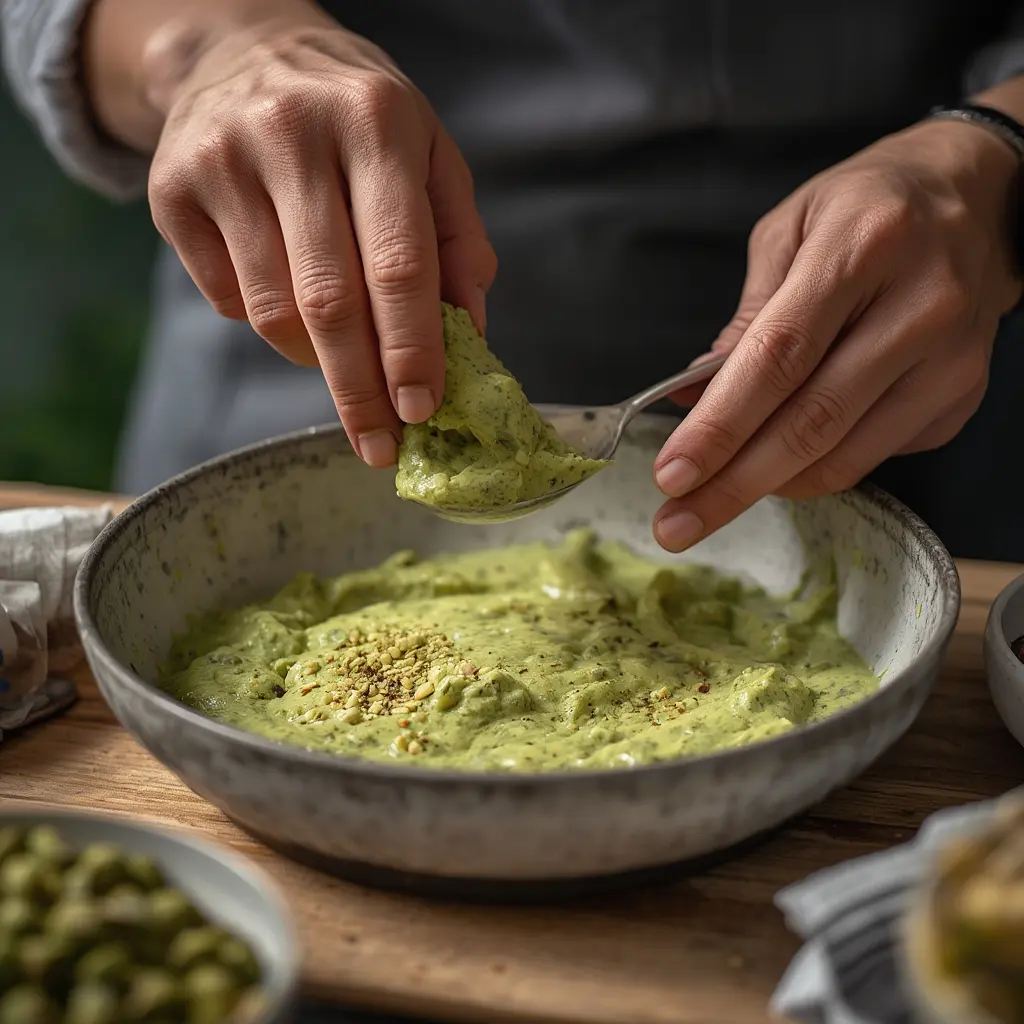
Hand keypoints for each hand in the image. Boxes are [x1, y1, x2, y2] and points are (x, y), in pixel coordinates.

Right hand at [146, 7, 495, 465]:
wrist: (243, 49)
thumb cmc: (358, 118)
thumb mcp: (429, 155)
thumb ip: (458, 241)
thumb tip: (468, 334)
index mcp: (375, 124)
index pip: (398, 263)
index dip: (411, 349)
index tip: (421, 411)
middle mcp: (292, 135)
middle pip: (329, 302)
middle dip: (360, 390)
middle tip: (381, 445)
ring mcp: (221, 161)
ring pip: (272, 312)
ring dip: (315, 359)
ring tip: (341, 354)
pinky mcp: (170, 190)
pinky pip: (226, 300)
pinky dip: (265, 323)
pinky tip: (285, 290)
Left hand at [652, 118, 1021, 550]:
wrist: (980, 197)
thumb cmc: (870, 206)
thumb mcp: (791, 228)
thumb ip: (744, 317)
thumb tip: (693, 396)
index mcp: (862, 248)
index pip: (778, 358)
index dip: (720, 426)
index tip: (672, 474)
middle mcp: (918, 307)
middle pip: (811, 423)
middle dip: (731, 486)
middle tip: (675, 525)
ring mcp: (949, 359)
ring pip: (844, 456)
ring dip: (768, 488)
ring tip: (713, 499)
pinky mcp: (962, 395)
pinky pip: (874, 456)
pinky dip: (817, 468)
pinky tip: (786, 457)